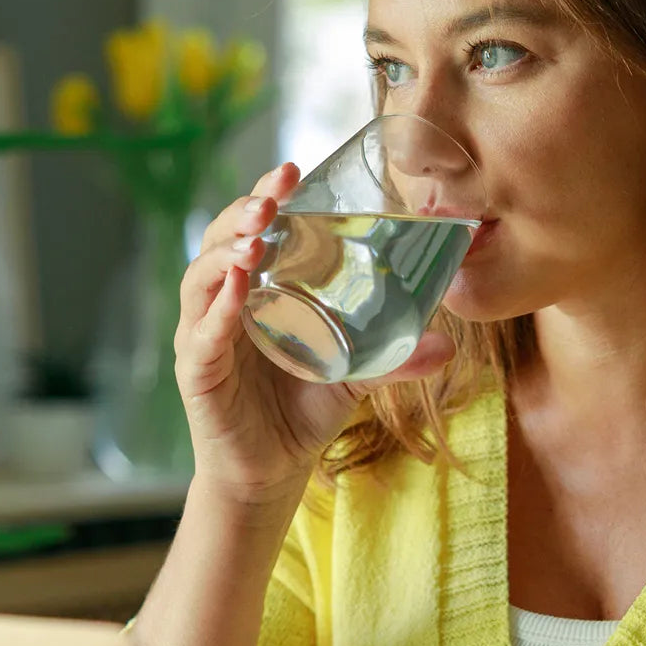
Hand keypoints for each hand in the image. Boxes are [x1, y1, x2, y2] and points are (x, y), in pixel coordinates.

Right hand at [175, 164, 455, 499]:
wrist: (272, 473)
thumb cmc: (303, 412)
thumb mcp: (354, 375)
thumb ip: (393, 359)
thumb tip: (449, 345)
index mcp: (257, 290)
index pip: (253, 230)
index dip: (266, 196)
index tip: (291, 172)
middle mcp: (223, 304)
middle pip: (221, 241)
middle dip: (243, 213)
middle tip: (273, 198)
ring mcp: (203, 335)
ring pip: (202, 278)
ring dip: (227, 251)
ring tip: (256, 237)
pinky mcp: (197, 372)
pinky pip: (203, 334)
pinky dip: (218, 308)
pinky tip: (238, 287)